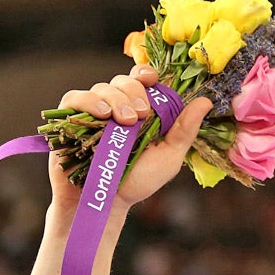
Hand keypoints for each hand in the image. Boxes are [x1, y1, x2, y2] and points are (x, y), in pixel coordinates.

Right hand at [50, 65, 211, 211]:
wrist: (106, 200)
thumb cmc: (138, 180)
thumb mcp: (168, 156)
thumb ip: (185, 129)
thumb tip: (206, 102)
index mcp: (141, 110)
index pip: (142, 79)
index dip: (146, 74)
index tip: (152, 81)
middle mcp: (117, 106)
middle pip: (124, 80)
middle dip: (135, 92)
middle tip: (142, 116)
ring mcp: (92, 111)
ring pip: (103, 87)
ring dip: (117, 99)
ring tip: (126, 122)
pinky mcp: (69, 118)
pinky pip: (75, 97)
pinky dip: (90, 101)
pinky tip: (103, 114)